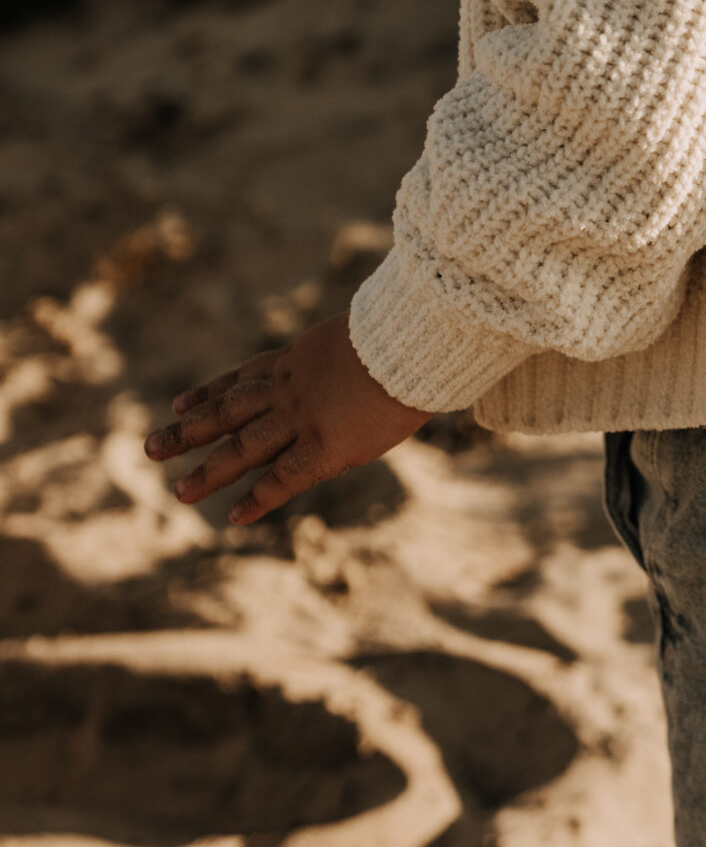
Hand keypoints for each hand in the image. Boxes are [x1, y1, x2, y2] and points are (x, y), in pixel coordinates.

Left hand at [145, 312, 427, 524]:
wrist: (414, 341)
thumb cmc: (406, 331)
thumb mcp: (364, 331)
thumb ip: (347, 352)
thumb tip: (360, 359)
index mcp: (297, 358)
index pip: (242, 378)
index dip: (209, 393)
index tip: (180, 404)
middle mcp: (288, 389)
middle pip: (226, 413)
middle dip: (188, 431)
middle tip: (151, 448)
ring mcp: (301, 418)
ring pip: (243, 446)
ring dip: (209, 470)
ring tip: (180, 492)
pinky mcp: (324, 446)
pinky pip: (284, 477)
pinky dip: (260, 498)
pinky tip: (236, 515)